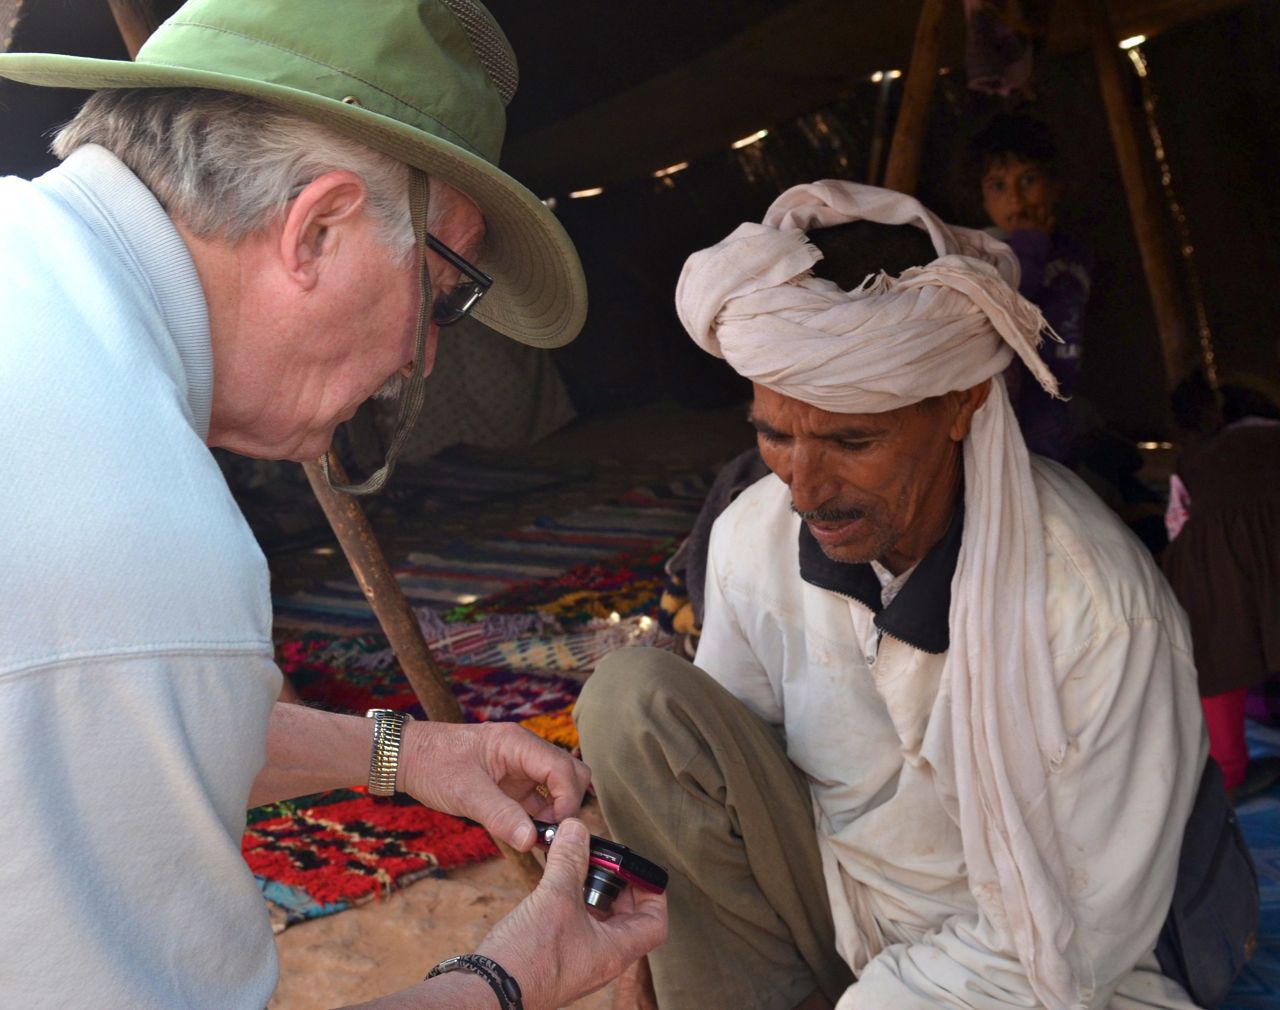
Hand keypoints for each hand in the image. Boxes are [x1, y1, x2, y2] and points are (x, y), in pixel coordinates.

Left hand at [399, 721, 591, 849]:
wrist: (408, 759)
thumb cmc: (434, 764)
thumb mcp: (466, 793)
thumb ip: (501, 816)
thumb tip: (530, 841)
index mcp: (518, 744)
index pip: (562, 767)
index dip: (568, 798)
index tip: (558, 828)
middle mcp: (525, 753)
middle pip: (570, 773)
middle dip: (569, 803)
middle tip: (555, 833)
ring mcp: (520, 769)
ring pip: (557, 788)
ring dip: (555, 813)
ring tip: (542, 840)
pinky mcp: (511, 785)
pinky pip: (538, 800)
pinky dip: (540, 818)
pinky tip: (530, 836)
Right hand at [477, 819, 667, 1008]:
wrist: (488, 993)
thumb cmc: (528, 957)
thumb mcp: (555, 898)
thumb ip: (570, 860)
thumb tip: (577, 829)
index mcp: (615, 951)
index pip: (655, 923)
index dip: (652, 892)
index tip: (636, 868)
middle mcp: (602, 960)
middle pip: (628, 918)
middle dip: (619, 885)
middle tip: (603, 860)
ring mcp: (580, 962)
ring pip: (600, 922)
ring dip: (593, 892)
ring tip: (577, 866)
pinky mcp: (558, 960)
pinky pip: (577, 928)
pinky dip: (573, 903)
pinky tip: (554, 885)